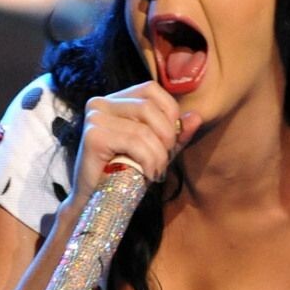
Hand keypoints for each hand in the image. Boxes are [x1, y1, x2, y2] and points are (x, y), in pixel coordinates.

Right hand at [70, 80, 200, 203]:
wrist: (97, 200)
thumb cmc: (125, 174)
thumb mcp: (157, 151)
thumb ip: (176, 134)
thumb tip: (196, 117)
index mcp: (116, 101)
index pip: (151, 89)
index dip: (169, 112)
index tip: (169, 141)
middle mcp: (101, 103)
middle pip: (148, 107)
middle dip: (166, 136)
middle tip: (164, 161)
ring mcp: (95, 118)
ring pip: (143, 128)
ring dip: (158, 155)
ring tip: (156, 171)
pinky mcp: (93, 136)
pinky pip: (133, 142)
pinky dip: (148, 160)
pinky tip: (147, 174)